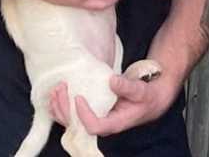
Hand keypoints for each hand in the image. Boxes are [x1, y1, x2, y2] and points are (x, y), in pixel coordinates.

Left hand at [48, 72, 178, 134]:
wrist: (152, 99)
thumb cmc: (148, 96)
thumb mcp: (141, 90)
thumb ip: (127, 86)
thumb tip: (112, 81)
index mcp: (115, 123)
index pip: (94, 126)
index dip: (83, 115)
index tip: (78, 97)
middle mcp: (103, 124)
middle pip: (77, 125)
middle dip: (65, 109)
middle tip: (61, 88)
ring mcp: (96, 119)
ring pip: (72, 121)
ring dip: (60, 107)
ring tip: (55, 89)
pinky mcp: (93, 112)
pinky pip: (73, 114)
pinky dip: (63, 104)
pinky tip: (58, 93)